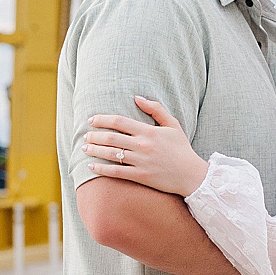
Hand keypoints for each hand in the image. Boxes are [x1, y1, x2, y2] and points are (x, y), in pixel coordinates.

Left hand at [85, 96, 209, 196]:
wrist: (191, 175)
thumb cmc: (181, 149)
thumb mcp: (173, 124)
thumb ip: (156, 109)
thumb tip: (137, 98)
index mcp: (149, 131)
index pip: (120, 122)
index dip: (102, 119)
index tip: (91, 120)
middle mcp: (143, 146)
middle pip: (111, 138)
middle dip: (94, 136)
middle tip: (85, 136)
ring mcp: (141, 162)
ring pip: (111, 154)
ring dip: (95, 150)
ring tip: (84, 149)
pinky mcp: (140, 177)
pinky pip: (116, 172)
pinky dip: (101, 169)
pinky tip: (91, 166)